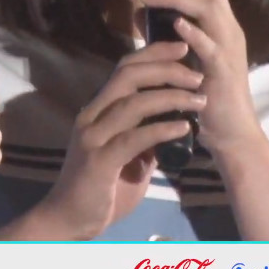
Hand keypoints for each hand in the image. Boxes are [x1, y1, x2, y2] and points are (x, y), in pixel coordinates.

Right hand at [26, 42, 204, 239]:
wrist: (69, 220)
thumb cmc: (100, 187)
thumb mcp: (127, 155)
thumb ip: (143, 134)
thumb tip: (172, 121)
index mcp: (97, 109)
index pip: (124, 68)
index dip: (153, 53)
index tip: (183, 48)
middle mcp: (91, 116)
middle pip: (128, 76)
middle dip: (165, 68)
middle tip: (197, 73)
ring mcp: (92, 137)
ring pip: (133, 104)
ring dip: (171, 97)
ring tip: (199, 100)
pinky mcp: (98, 161)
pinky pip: (134, 138)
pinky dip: (161, 129)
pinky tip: (183, 127)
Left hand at [137, 0, 265, 156]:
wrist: (230, 130)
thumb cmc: (206, 90)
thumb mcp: (189, 52)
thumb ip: (172, 28)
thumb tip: (144, 9)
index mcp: (221, 19)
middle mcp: (228, 26)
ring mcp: (227, 46)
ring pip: (208, 6)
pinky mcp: (222, 71)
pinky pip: (211, 46)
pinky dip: (194, 32)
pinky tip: (176, 24)